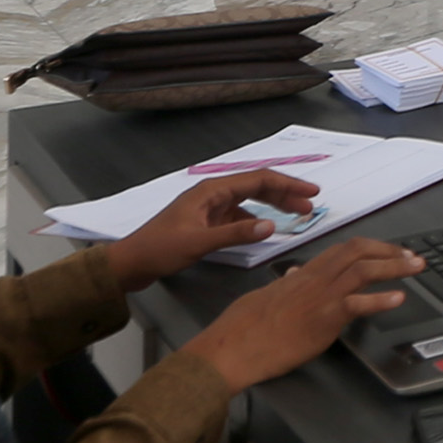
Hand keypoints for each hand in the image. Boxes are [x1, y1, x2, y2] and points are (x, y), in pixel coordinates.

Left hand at [110, 172, 318, 291]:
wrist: (131, 262)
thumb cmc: (161, 249)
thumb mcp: (200, 242)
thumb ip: (236, 234)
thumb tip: (272, 226)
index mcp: (211, 190)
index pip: (258, 179)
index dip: (287, 184)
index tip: (311, 192)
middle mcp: (213, 194)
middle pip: (256, 186)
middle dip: (285, 193)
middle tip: (311, 205)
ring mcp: (209, 208)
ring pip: (250, 201)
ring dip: (273, 205)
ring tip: (297, 215)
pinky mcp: (206, 223)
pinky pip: (239, 215)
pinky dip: (257, 219)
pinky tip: (266, 228)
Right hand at [181, 237, 425, 392]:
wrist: (231, 348)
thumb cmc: (242, 327)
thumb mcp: (265, 296)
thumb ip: (284, 286)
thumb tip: (294, 276)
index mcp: (302, 275)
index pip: (341, 251)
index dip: (368, 247)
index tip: (387, 251)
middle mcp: (314, 280)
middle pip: (357, 251)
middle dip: (389, 251)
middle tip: (412, 256)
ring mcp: (320, 298)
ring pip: (363, 270)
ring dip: (395, 266)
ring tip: (416, 267)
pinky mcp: (322, 319)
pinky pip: (357, 303)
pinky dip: (381, 299)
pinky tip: (399, 298)